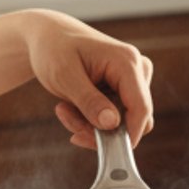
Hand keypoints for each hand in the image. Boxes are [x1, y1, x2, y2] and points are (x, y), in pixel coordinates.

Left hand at [20, 11, 154, 149]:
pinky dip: (91, 119)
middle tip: (69, 122)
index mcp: (127, 61)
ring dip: (91, 124)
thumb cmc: (53, 49)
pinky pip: (115, 117)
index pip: (141, 107)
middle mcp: (136, 69)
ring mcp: (132, 79)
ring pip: (122, 121)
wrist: (47, 36)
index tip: (107, 152)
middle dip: (100, 129)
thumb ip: (89, 101)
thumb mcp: (64, 76)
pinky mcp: (123, 88)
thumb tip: (112, 124)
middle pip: (133, 118)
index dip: (129, 135)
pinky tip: (70, 107)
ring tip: (65, 110)